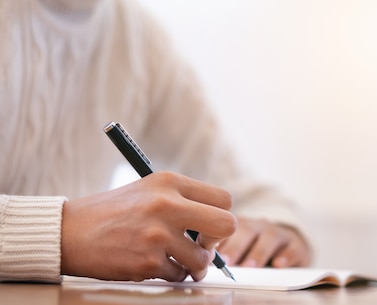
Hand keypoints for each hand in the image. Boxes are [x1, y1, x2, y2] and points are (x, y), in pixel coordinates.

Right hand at [60, 171, 235, 281]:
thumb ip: (185, 201)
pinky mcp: (147, 261)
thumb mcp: (151, 189)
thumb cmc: (114, 212)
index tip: (207, 227)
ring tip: (179, 261)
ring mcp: (157, 234)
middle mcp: (167, 204)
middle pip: (226, 225)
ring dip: (193, 266)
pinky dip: (170, 274)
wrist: (69, 232)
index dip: (221, 216)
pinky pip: (177, 274)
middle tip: (204, 247)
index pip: (223, 199)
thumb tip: (218, 229)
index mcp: (170, 182)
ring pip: (202, 259)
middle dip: (218, 242)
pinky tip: (155, 265)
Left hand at [216, 217, 311, 267]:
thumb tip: (201, 263)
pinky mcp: (297, 245)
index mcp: (241, 225)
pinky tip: (279, 264)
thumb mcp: (240, 247)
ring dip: (258, 253)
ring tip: (249, 267)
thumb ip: (224, 251)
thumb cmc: (256, 249)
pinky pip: (292, 248)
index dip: (217, 239)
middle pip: (247, 231)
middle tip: (226, 262)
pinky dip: (286, 256)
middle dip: (236, 246)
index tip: (208, 253)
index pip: (227, 228)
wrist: (290, 245)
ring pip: (270, 239)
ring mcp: (279, 234)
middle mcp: (260, 226)